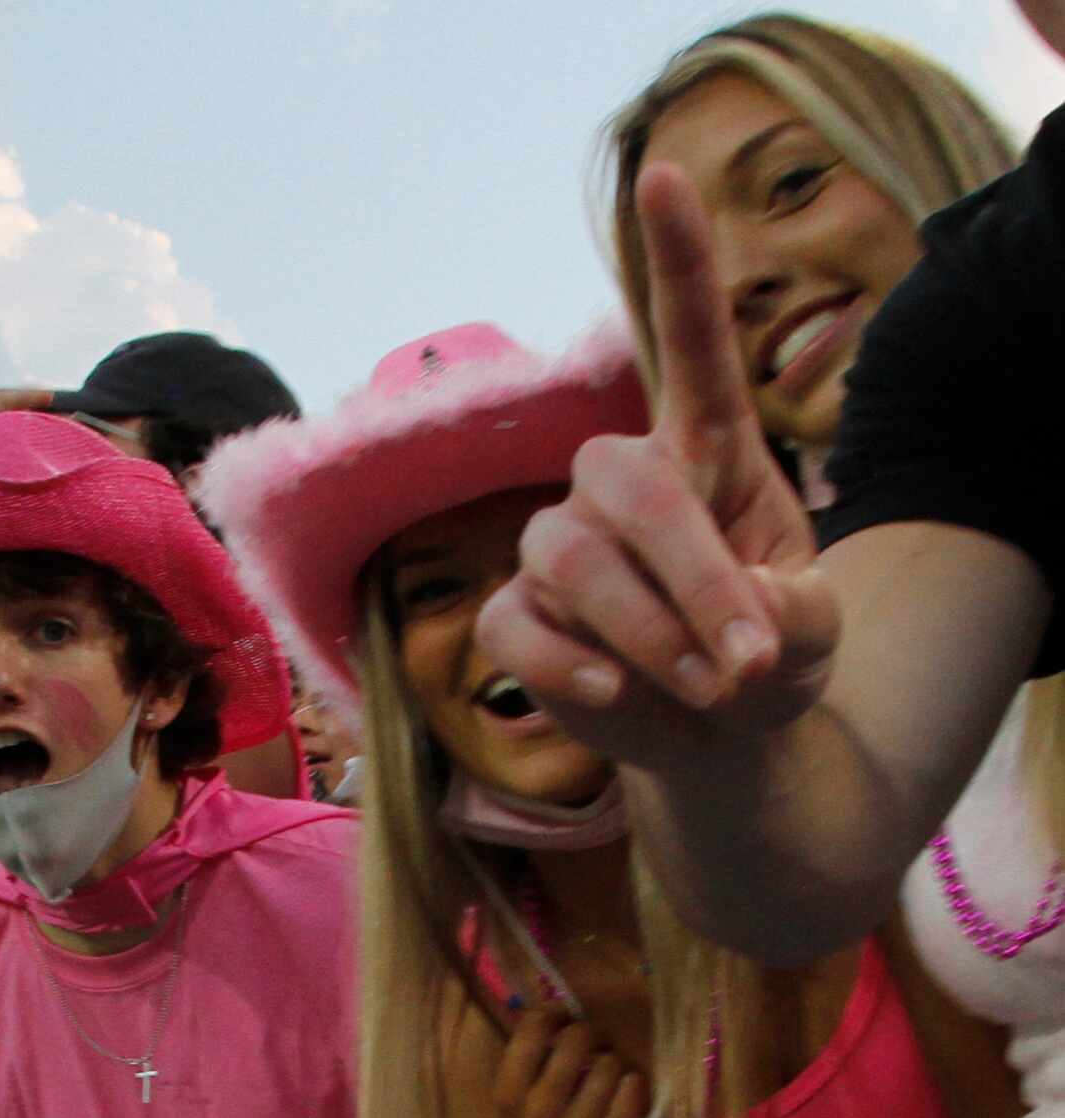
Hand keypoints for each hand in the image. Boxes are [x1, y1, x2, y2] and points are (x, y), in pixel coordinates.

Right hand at [475, 164, 835, 775]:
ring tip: (704, 689)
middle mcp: (619, 484)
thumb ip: (784, 617)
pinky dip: (572, 670)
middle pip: (623, 485)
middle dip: (688, 577)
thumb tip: (727, 635)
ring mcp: (554, 548)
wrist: (714, 737)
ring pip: (572, 560)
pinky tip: (615, 694)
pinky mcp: (513, 618)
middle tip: (741, 664)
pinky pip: (519, 628)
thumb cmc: (763, 657)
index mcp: (704, 454)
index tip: (666, 175)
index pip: (686, 343)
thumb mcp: (808, 633)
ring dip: (647, 633)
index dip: (675, 262)